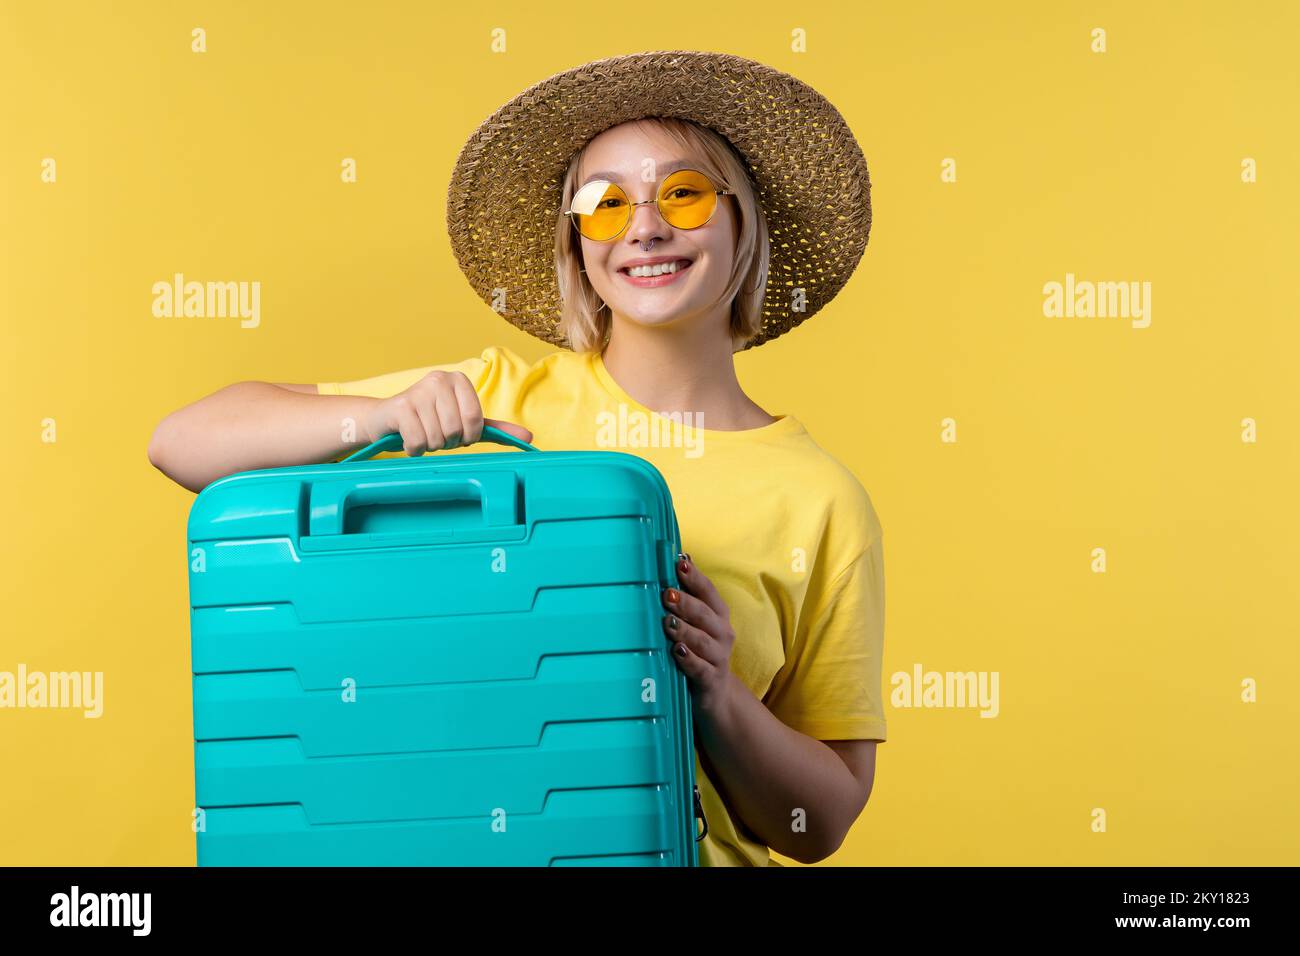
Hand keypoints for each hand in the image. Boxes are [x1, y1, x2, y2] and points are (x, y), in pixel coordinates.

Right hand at [361, 369, 531, 454]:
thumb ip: (496, 429)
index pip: (475, 421)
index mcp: (459, 381)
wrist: (386, 419)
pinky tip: (409, 438)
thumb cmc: (431, 421)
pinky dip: (414, 449)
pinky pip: (417, 442)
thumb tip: (529, 437)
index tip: (458, 434)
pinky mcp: (399, 406)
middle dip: (447, 442)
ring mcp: (417, 391)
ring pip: (437, 438)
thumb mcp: (465, 422)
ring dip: (430, 446)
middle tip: (436, 434)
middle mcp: (439, 379)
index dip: (467, 437)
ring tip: (422, 434)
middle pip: (456, 430)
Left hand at [661, 552, 736, 714]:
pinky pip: (701, 669)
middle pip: (705, 614)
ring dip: (686, 631)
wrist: (715, 692)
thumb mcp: (697, 623)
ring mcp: (718, 657)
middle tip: (667, 595)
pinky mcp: (711, 679)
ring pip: (703, 641)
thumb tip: (680, 559)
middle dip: (686, 603)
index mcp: (718, 615)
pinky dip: (690, 660)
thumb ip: (689, 595)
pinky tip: (678, 652)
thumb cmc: (700, 650)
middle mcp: (722, 633)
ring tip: (668, 623)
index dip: (695, 578)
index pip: (708, 592)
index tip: (680, 564)